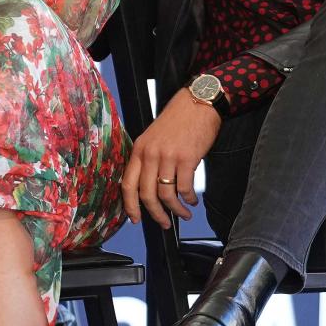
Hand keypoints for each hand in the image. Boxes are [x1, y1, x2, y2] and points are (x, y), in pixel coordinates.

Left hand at [122, 96, 220, 228]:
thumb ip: (148, 159)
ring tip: (184, 213)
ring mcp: (168, 156)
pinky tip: (192, 200)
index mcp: (139, 149)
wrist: (197, 102)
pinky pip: (184, 187)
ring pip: (167, 194)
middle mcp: (150, 154)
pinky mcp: (187, 158)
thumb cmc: (178, 120)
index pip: (128, 184)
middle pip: (147, 195)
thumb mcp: (153, 137)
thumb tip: (149, 188)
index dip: (130, 206)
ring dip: (176, 209)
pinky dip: (189, 198)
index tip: (135, 219)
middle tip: (164, 223)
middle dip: (156, 214)